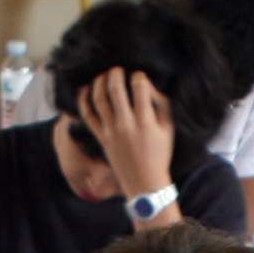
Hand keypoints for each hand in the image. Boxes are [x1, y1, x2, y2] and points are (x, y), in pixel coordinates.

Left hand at [79, 66, 176, 194]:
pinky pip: (88, 115)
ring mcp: (111, 131)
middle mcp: (126, 124)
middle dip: (115, 73)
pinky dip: (84, 99)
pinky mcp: (101, 137)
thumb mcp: (169, 129)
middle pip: (115, 89)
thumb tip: (148, 85)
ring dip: (99, 82)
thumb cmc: (160, 154)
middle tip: (117, 69)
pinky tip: (86, 89)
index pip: (139, 87)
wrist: (144, 182)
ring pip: (99, 98)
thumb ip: (162, 104)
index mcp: (146, 121)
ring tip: (104, 76)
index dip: (138, 77)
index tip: (139, 78)